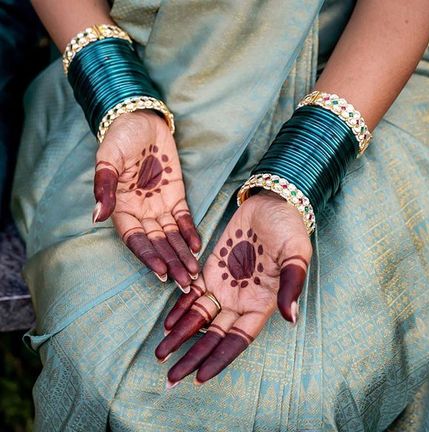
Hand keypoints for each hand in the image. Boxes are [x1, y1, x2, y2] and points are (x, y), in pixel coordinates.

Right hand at [93, 110, 200, 291]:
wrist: (141, 119)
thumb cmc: (121, 138)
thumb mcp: (108, 159)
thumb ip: (104, 187)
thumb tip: (97, 216)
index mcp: (122, 208)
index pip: (135, 239)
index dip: (148, 255)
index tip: (161, 272)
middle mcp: (141, 212)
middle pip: (157, 243)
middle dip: (170, 263)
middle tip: (185, 283)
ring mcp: (159, 205)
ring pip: (171, 236)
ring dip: (182, 254)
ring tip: (194, 273)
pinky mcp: (176, 195)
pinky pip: (183, 218)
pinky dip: (190, 232)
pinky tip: (198, 247)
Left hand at [155, 190, 311, 385]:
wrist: (270, 202)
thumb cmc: (289, 229)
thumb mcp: (296, 254)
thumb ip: (290, 284)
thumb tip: (290, 318)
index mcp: (261, 302)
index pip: (237, 339)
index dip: (219, 358)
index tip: (199, 378)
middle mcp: (240, 300)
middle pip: (214, 335)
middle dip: (193, 356)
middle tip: (170, 378)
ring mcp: (224, 285)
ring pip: (200, 317)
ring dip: (181, 335)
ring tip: (161, 353)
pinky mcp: (211, 269)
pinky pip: (193, 293)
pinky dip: (180, 308)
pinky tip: (167, 323)